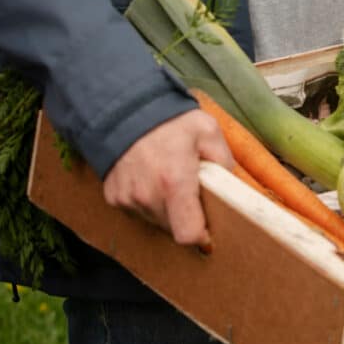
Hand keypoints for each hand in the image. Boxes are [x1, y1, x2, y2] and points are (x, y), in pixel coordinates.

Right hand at [102, 109, 234, 248]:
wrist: (123, 108)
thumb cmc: (169, 120)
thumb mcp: (208, 131)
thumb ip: (224, 161)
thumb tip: (230, 187)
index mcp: (174, 182)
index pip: (188, 235)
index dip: (202, 234)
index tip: (208, 225)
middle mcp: (147, 196)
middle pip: (173, 229)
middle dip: (186, 217)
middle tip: (190, 191)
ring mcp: (127, 198)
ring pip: (155, 221)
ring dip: (166, 209)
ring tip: (169, 180)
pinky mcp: (113, 197)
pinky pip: (137, 210)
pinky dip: (147, 201)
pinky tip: (150, 178)